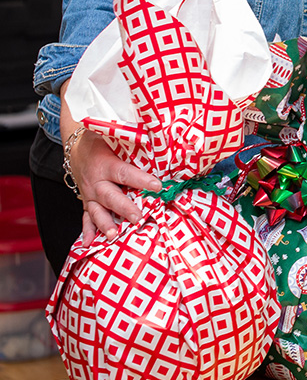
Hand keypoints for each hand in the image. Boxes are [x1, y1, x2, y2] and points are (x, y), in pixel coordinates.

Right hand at [60, 82, 160, 243]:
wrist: (75, 146)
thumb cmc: (101, 140)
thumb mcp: (114, 136)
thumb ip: (133, 140)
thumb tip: (159, 139)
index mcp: (105, 164)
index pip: (124, 172)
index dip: (141, 179)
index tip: (157, 186)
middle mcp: (95, 181)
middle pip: (110, 196)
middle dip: (124, 208)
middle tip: (138, 218)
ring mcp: (89, 194)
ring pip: (97, 210)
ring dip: (105, 223)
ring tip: (114, 235)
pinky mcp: (86, 201)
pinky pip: (86, 217)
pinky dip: (87, 230)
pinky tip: (90, 243)